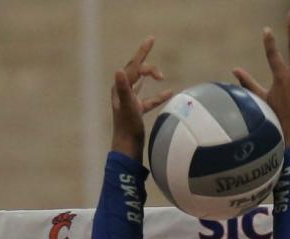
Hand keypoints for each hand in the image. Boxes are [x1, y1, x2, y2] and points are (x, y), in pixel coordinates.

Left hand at [111, 38, 171, 160]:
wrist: (127, 148)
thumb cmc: (128, 128)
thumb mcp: (128, 107)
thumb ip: (124, 88)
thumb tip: (119, 70)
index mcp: (121, 87)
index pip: (133, 65)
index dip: (142, 52)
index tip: (152, 39)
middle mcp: (124, 91)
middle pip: (136, 70)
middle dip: (146, 62)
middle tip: (157, 62)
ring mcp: (131, 101)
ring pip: (141, 83)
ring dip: (151, 76)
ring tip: (160, 75)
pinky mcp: (137, 111)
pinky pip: (150, 99)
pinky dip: (159, 95)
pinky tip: (169, 93)